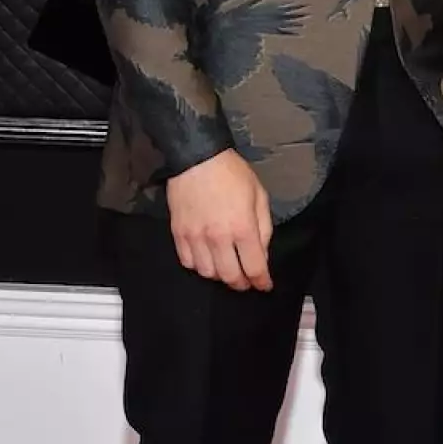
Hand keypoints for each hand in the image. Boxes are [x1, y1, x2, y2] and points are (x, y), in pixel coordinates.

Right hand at [166, 147, 273, 291]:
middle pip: (230, 276)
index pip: (254, 267)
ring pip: (207, 273)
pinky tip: (206, 259)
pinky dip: (198, 266)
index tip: (264, 286)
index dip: (261, 282)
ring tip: (226, 268)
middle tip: (246, 281)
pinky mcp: (178, 233)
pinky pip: (188, 262)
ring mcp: (195, 237)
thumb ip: (263, 228)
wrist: (197, 158)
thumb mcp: (259, 196)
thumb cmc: (232, 174)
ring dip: (219, 275)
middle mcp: (218, 237)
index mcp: (242, 228)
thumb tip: (261, 254)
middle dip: (241, 284)